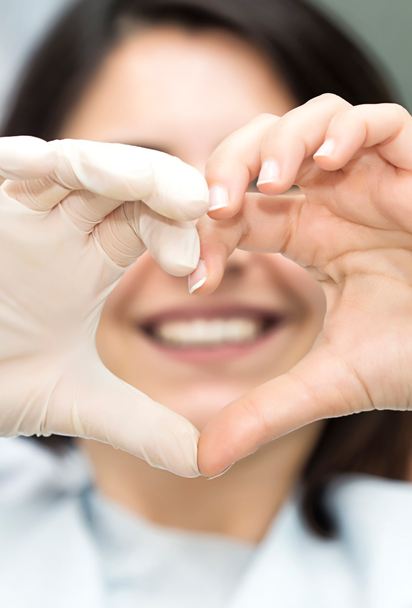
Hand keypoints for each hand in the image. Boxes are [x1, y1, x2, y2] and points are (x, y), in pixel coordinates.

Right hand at [0, 136, 208, 476]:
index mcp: (91, 260)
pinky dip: (24, 161)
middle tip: (198, 204)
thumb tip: (207, 462)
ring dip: (117, 167)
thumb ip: (140, 426)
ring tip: (159, 187)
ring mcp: (18, 210)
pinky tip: (44, 163)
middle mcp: (61, 227)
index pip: (150, 225)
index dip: (181, 237)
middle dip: (164, 188)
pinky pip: (5, 165)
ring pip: (75, 164)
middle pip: (125, 184)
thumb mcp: (72, 403)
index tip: (198, 274)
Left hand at [194, 94, 411, 477]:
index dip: (206, 231)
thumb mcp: (329, 382)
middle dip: (228, 165)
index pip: (238, 211)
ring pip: (314, 119)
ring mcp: (375, 179)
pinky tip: (326, 164)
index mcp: (307, 236)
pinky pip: (381, 121)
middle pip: (262, 147)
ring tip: (270, 182)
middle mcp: (334, 200)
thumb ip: (264, 411)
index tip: (195, 274)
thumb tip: (203, 461)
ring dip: (281, 141)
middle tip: (215, 205)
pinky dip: (347, 130)